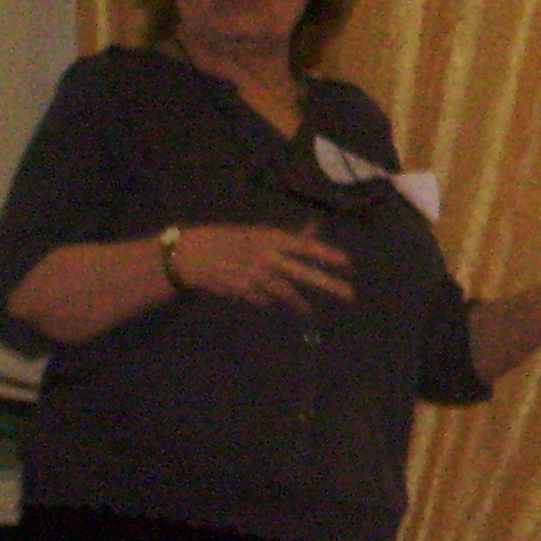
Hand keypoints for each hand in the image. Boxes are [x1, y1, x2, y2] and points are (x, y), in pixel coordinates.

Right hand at [171, 223, 354, 314]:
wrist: (190, 255)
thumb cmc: (228, 239)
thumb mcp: (258, 233)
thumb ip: (288, 237)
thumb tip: (315, 228)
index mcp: (270, 238)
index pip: (305, 246)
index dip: (327, 254)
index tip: (348, 263)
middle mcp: (265, 256)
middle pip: (302, 273)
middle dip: (328, 284)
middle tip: (350, 294)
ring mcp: (254, 276)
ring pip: (285, 292)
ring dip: (299, 303)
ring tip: (309, 312)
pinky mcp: (242, 291)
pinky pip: (263, 300)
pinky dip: (270, 302)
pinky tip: (273, 305)